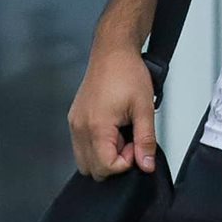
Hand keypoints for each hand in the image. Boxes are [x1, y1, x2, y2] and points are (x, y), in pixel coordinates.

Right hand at [67, 46, 158, 178]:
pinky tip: (112, 128)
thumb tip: (146, 165)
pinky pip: (81, 146)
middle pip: (93, 170)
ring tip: (121, 133)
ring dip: (104, 155)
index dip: (126, 162)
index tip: (135, 143)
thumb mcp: (143, 108)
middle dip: (114, 161)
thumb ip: (145, 140)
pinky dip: (97, 146)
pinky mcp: (74, 119)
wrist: (113, 51)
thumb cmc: (127, 72)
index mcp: (96, 127)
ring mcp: (75, 124)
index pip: (106, 167)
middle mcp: (80, 128)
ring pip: (85, 161)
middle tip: (129, 138)